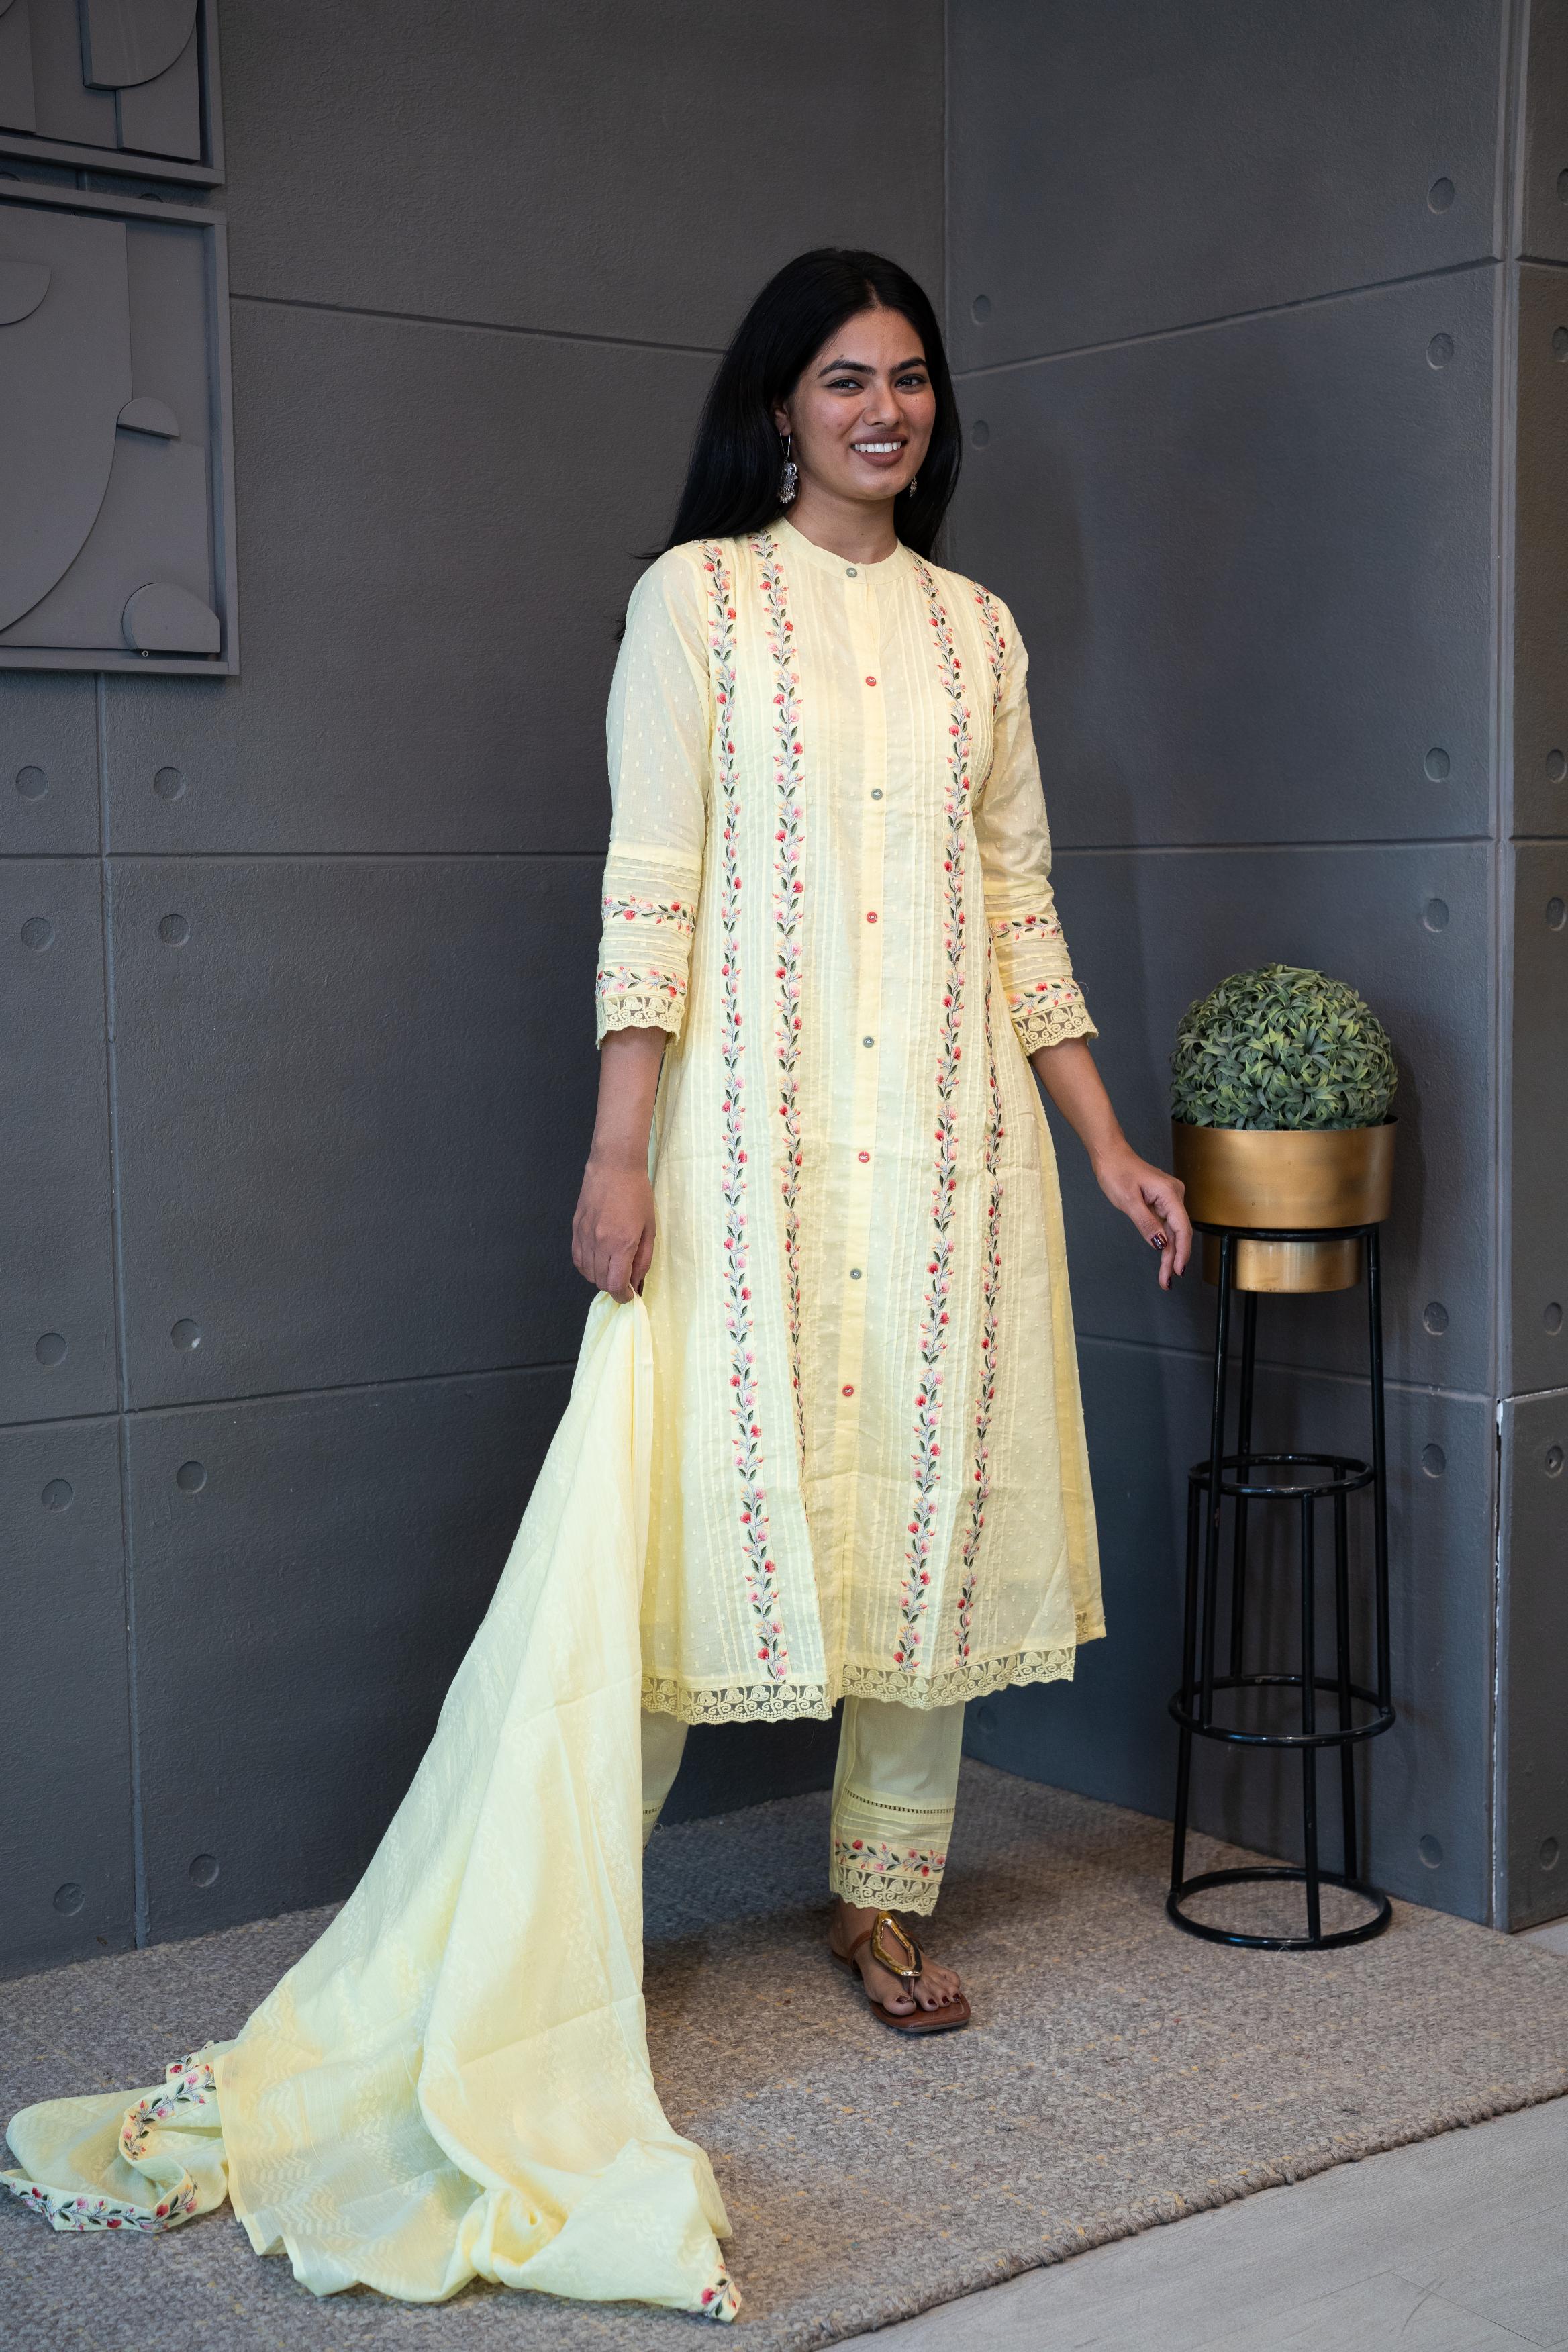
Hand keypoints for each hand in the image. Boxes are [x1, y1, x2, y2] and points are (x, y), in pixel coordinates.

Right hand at [572, 1155, 655, 1299]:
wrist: (614, 1166)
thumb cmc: (637, 1194)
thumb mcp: (650, 1229)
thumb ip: (643, 1259)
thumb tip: (636, 1282)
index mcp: (621, 1244)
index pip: (615, 1285)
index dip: (623, 1296)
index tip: (629, 1295)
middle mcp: (600, 1243)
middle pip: (600, 1282)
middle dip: (613, 1287)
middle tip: (624, 1279)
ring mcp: (584, 1236)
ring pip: (587, 1273)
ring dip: (600, 1277)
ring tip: (612, 1267)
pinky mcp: (575, 1229)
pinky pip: (577, 1258)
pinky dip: (586, 1266)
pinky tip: (597, 1260)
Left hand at [1092, 1145, 1191, 1290]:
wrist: (1110, 1155)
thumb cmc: (1117, 1171)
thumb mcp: (1128, 1201)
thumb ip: (1146, 1224)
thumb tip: (1161, 1245)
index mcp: (1169, 1194)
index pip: (1181, 1228)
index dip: (1182, 1252)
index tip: (1178, 1271)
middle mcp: (1174, 1195)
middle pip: (1179, 1233)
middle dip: (1174, 1258)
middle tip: (1167, 1281)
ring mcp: (1169, 1198)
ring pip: (1173, 1231)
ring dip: (1169, 1253)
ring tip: (1165, 1277)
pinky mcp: (1162, 1201)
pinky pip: (1166, 1224)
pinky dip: (1164, 1241)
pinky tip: (1163, 1256)